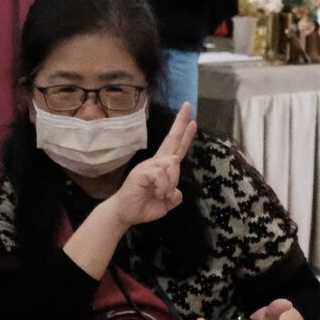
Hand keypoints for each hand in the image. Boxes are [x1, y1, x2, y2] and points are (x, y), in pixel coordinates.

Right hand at [101, 102, 195, 227]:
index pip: (177, 148)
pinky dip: (164, 186)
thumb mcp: (166, 203)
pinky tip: (158, 193)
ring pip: (172, 164)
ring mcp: (149, 166)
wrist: (125, 214)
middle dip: (181, 123)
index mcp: (163, 168)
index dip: (185, 135)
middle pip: (172, 140)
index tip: (193, 121)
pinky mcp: (143, 172)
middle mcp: (156, 163)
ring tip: (162, 194)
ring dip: (171, 182)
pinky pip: (161, 174)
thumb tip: (177, 191)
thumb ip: (174, 196)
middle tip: (188, 105)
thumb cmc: (144, 206)